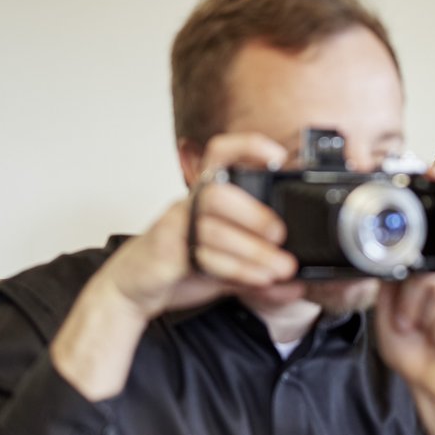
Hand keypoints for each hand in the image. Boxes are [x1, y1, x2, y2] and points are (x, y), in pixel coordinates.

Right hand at [100, 132, 301, 318]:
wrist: (135, 287)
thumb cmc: (179, 264)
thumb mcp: (226, 262)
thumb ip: (258, 265)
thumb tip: (299, 282)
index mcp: (206, 196)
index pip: (221, 154)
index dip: (247, 147)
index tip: (277, 157)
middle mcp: (189, 205)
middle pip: (219, 195)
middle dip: (255, 214)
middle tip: (281, 234)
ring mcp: (175, 228)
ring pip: (213, 230)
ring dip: (252, 250)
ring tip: (281, 268)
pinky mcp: (165, 254)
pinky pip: (200, 257)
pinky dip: (235, 270)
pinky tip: (259, 279)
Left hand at [374, 259, 434, 434]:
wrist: (431, 384)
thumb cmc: (415, 350)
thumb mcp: (387, 317)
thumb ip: (387, 290)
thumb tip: (391, 269)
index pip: (419, 264)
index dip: (404, 295)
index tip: (403, 318)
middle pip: (429, 278)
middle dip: (413, 310)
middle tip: (418, 329)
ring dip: (431, 324)